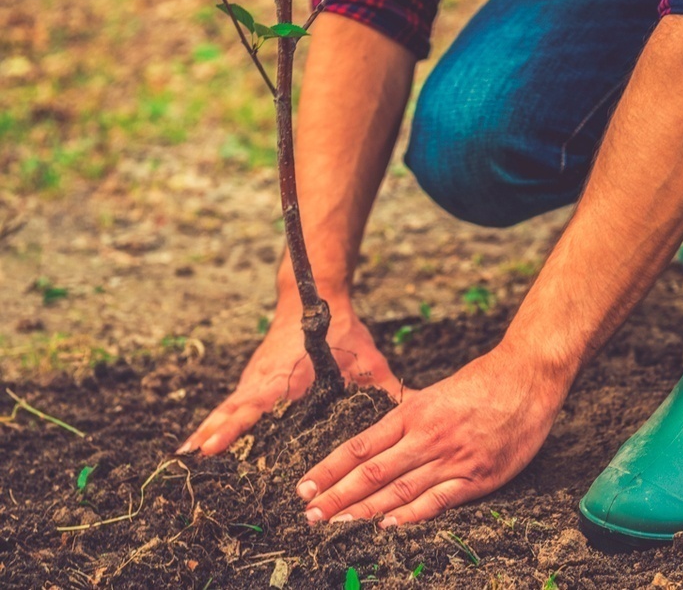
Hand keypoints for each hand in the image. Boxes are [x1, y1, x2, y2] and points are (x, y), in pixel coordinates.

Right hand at [179, 292, 409, 454]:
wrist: (312, 295)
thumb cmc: (343, 329)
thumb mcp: (368, 360)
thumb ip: (388, 388)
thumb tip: (419, 408)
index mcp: (289, 376)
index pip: (256, 405)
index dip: (233, 427)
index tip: (211, 446)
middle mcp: (265, 378)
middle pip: (233, 410)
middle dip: (213, 434)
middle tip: (191, 463)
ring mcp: (255, 377)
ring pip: (228, 407)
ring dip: (209, 429)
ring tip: (187, 459)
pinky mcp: (254, 378)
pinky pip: (232, 403)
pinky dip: (217, 420)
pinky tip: (203, 442)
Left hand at [294, 344, 567, 524]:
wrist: (528, 377)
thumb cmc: (483, 382)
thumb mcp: (436, 392)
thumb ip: (409, 415)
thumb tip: (380, 432)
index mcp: (413, 413)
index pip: (360, 446)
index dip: (330, 468)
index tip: (305, 486)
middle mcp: (427, 436)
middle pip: (372, 472)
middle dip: (337, 496)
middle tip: (309, 515)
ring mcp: (452, 459)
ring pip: (399, 489)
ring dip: (364, 510)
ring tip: (335, 525)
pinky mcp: (479, 477)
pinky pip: (439, 500)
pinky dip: (412, 515)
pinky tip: (387, 526)